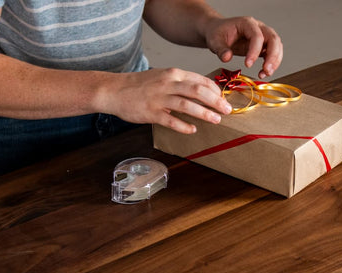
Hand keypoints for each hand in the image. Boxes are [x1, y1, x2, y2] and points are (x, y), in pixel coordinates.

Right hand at [107, 68, 231, 133]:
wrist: (114, 90)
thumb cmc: (140, 85)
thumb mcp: (162, 77)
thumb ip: (180, 83)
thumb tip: (201, 93)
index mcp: (173, 74)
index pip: (200, 80)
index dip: (215, 90)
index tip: (223, 99)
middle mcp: (168, 84)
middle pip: (198, 91)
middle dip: (216, 101)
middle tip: (227, 110)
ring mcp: (159, 98)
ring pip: (187, 105)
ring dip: (204, 113)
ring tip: (216, 120)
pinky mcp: (151, 112)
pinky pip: (171, 120)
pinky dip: (184, 126)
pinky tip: (192, 130)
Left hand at [204, 16, 282, 78]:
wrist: (218, 32)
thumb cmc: (217, 33)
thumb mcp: (214, 40)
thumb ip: (220, 49)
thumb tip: (227, 58)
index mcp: (247, 23)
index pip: (257, 36)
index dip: (255, 50)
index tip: (248, 65)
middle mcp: (258, 28)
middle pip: (273, 39)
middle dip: (272, 56)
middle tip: (266, 70)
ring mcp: (263, 36)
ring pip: (277, 46)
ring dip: (274, 61)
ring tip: (265, 74)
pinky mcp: (263, 46)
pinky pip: (273, 53)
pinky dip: (271, 64)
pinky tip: (263, 73)